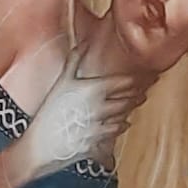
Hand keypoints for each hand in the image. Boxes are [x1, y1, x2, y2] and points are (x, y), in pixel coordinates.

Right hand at [11, 58, 138, 182]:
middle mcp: (101, 106)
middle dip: (137, 96)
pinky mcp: (101, 139)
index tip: (146, 78)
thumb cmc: (49, 111)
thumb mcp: (60, 82)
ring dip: (130, 109)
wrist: (41, 143)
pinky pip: (116, 131)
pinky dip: (121, 126)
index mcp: (93, 89)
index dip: (135, 80)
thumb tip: (82, 44)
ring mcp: (102, 123)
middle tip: (144, 93)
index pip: (123, 82)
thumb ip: (73, 62)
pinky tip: (123, 123)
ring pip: (124, 114)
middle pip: (127, 100)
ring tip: (135, 104)